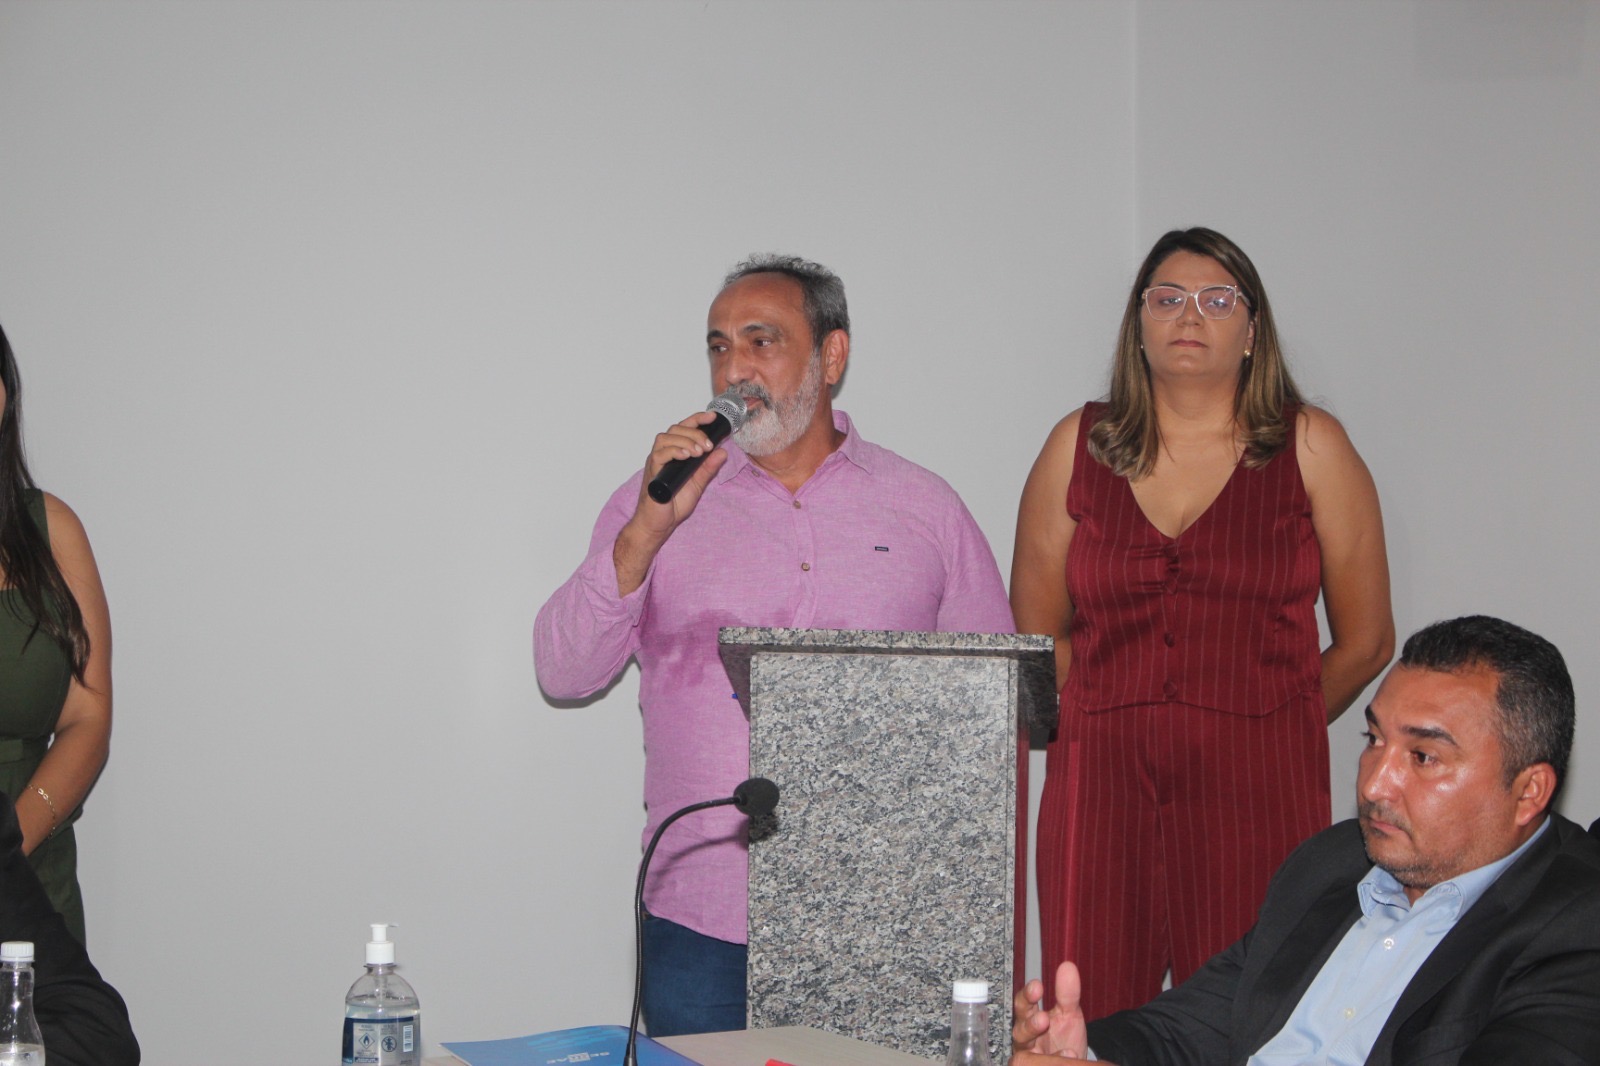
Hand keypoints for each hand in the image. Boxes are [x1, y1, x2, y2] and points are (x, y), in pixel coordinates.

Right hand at [613, 409, 730, 594]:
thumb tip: (722, 452)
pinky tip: (685, 456)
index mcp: (674, 453)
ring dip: (685, 440)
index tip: (713, 417)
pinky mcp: (652, 472)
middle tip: (708, 445)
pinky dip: (673, 451)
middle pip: (675, 429)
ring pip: (666, 437)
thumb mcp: (698, 484)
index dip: (697, 419)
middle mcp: (663, 454)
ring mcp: (656, 462)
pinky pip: (659, 454)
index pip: (684, 428)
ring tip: (699, 452)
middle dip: (695, 432)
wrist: (659, 524)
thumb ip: (708, 468)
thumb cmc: (673, 504)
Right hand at [1011, 962, 1092, 1061]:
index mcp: (1030, 1017)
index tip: (1037, 987)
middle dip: (1029, 1023)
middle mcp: (1025, 1037)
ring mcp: (1030, 1056)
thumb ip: (1067, 993)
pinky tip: (1070, 1054)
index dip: (1027, 996)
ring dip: (1038, 1046)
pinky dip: (1056, 1059)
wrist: (1074, 1060)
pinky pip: (1038, 1065)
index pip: (1022, 1004)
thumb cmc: (1064, 1036)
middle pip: (1019, 1028)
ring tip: (1054, 1040)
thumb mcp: (1069, 1014)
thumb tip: (1068, 966)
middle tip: (1043, 1019)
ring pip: (1023, 1051)